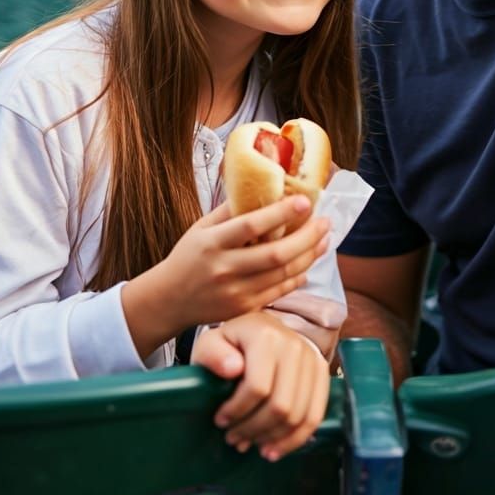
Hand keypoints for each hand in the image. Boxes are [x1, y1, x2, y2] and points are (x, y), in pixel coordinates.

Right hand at [122, 197, 329, 358]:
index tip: (305, 200)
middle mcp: (225, 269)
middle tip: (325, 222)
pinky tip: (308, 262)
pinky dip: (298, 276)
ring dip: (309, 255)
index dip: (280, 213)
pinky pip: (279, 292)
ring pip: (282, 274)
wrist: (169, 300)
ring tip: (324, 239)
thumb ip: (230, 210)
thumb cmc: (188, 256)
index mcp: (212, 243)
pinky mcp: (243, 308)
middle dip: (306, 237)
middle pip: (274, 255)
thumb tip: (262, 186)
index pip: (250, 226)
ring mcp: (235, 292)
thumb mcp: (202, 227)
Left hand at [192, 310, 330, 458]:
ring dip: (272, 438)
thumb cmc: (232, 342)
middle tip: (234, 438)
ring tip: (251, 443)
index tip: (220, 421)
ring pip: (298, 415)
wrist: (261, 329)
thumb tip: (232, 369)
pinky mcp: (322, 372)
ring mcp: (312, 359)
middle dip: (253, 430)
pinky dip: (295, 440)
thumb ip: (213, 354)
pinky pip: (314, 416)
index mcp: (266, 336)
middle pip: (280, 405)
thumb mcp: (210, 343)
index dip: (237, 411)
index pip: (257, 386)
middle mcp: (294, 345)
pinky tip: (275, 449)